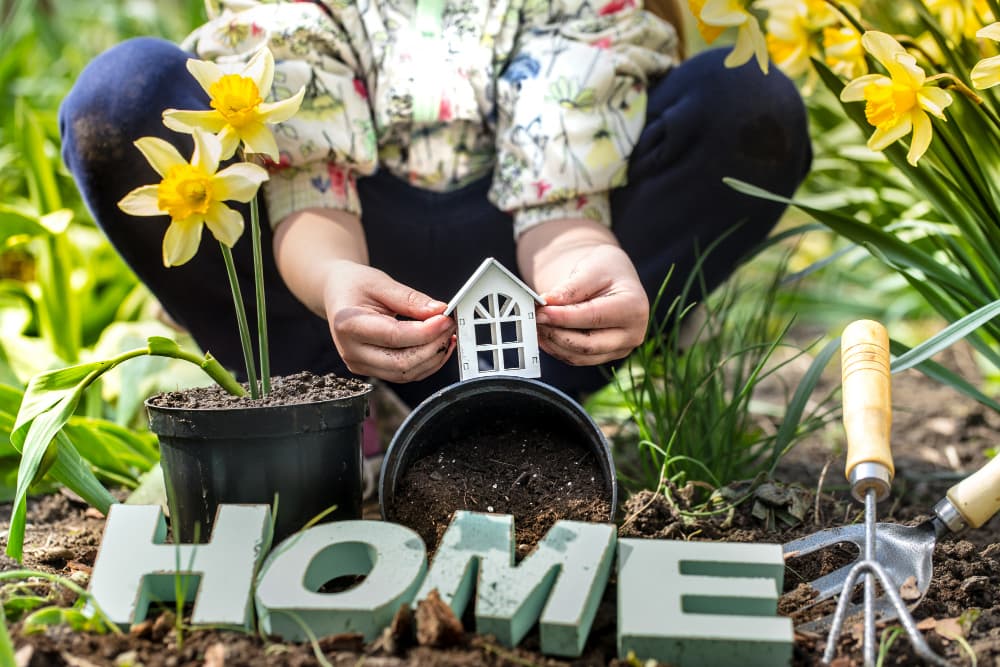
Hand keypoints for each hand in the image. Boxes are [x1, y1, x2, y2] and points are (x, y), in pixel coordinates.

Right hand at [321, 260, 455, 381]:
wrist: (337, 293)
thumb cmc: (354, 285)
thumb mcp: (381, 283)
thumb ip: (410, 299)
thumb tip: (438, 311)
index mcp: (348, 324)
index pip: (394, 337)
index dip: (425, 332)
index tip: (445, 319)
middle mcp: (351, 351)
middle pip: (401, 363)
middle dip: (433, 347)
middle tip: (449, 326)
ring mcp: (360, 364)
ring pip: (405, 374)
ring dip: (433, 358)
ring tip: (447, 335)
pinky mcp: (371, 369)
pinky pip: (404, 374)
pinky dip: (425, 363)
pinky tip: (438, 345)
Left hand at [518, 219, 647, 365]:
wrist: (612, 278)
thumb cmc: (605, 270)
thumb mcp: (590, 269)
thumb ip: (570, 288)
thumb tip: (546, 303)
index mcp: (634, 308)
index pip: (594, 317)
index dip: (564, 317)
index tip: (541, 311)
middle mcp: (633, 334)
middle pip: (587, 344)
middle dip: (556, 334)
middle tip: (534, 319)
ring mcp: (620, 349)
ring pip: (579, 357)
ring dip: (553, 343)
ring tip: (536, 325)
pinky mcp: (605, 355)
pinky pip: (577, 359)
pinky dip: (556, 348)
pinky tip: (543, 334)